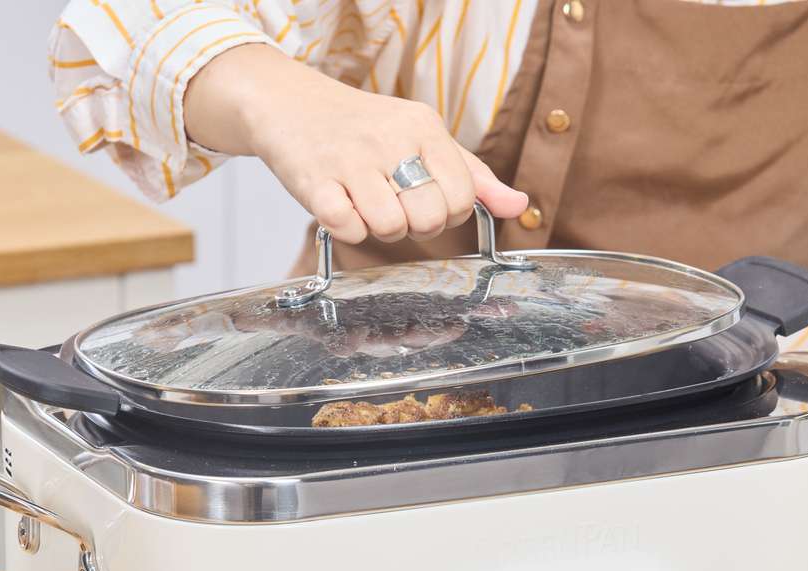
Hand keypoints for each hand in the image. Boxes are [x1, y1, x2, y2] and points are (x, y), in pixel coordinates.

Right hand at [184, 43, 526, 243]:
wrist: (288, 103)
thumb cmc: (362, 129)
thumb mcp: (422, 139)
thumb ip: (472, 176)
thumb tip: (519, 205)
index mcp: (423, 127)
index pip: (461, 196)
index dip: (447, 213)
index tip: (425, 201)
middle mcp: (389, 139)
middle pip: (428, 217)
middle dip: (413, 225)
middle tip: (392, 204)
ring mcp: (350, 159)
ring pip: (389, 227)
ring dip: (378, 229)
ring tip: (364, 203)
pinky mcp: (313, 179)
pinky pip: (346, 229)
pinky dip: (346, 229)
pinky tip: (339, 206)